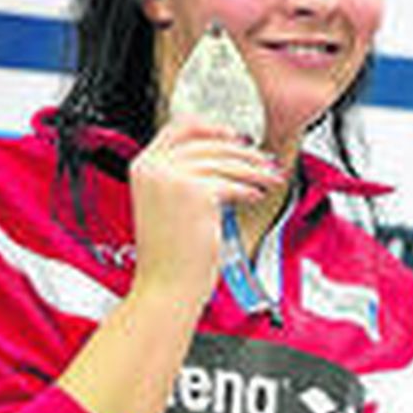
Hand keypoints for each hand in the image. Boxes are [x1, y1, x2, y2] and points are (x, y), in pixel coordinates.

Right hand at [126, 116, 284, 306]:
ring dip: (254, 170)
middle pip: (209, 143)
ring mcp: (172, 178)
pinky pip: (233, 182)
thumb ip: (184, 176)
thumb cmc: (171, 254)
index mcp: (144, 166)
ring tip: (269, 178)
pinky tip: (256, 194)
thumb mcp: (168, 203)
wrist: (167, 284)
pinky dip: (250, 188)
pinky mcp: (196, 192)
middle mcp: (154, 167)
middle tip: (264, 160)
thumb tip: (224, 158)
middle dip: (244, 152)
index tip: (234, 135)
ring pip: (226, 161)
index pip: (179, 128)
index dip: (211, 128)